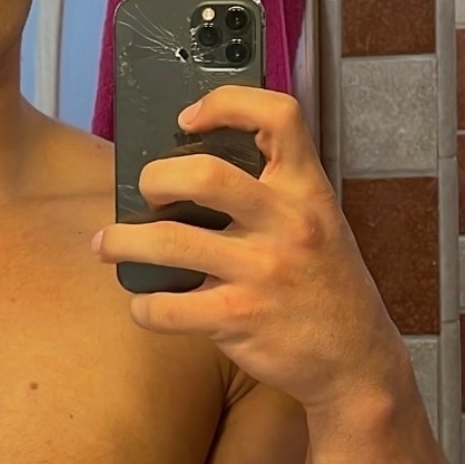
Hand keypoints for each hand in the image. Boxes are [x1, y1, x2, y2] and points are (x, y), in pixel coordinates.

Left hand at [91, 86, 407, 415]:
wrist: (356, 360)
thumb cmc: (324, 285)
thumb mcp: (318, 222)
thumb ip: (272, 192)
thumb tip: (190, 169)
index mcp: (307, 190)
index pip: (278, 116)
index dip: (226, 103)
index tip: (188, 118)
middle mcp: (287, 224)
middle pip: (205, 174)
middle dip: (155, 178)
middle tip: (144, 193)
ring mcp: (262, 272)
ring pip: (169, 242)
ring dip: (124, 241)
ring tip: (108, 244)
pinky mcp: (238, 319)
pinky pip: (167, 307)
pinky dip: (143, 307)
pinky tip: (146, 305)